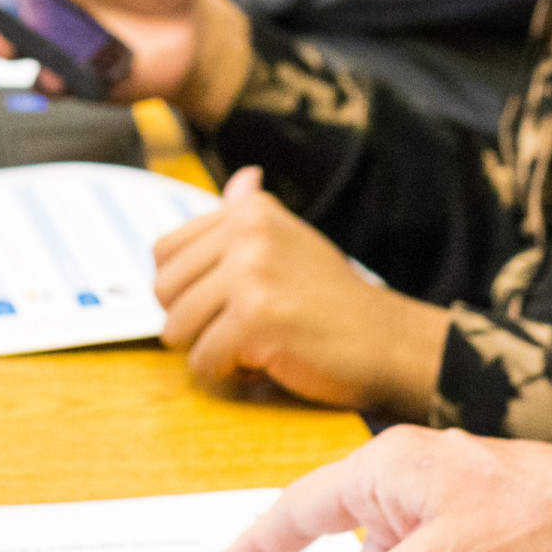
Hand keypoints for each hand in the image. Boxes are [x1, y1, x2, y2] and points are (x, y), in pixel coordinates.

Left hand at [153, 168, 449, 412]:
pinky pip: (204, 360)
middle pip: (164, 290)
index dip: (182, 289)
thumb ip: (254, 213)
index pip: (163, 252)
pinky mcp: (255, 319)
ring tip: (254, 345)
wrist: (388, 340)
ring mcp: (251, 274)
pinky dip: (230, 374)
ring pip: (176, 329)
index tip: (221, 303)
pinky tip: (266, 363)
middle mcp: (246, 232)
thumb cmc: (334, 299)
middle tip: (238, 331)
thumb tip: (242, 177)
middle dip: (192, 323)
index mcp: (248, 211)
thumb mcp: (293, 241)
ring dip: (210, 350)